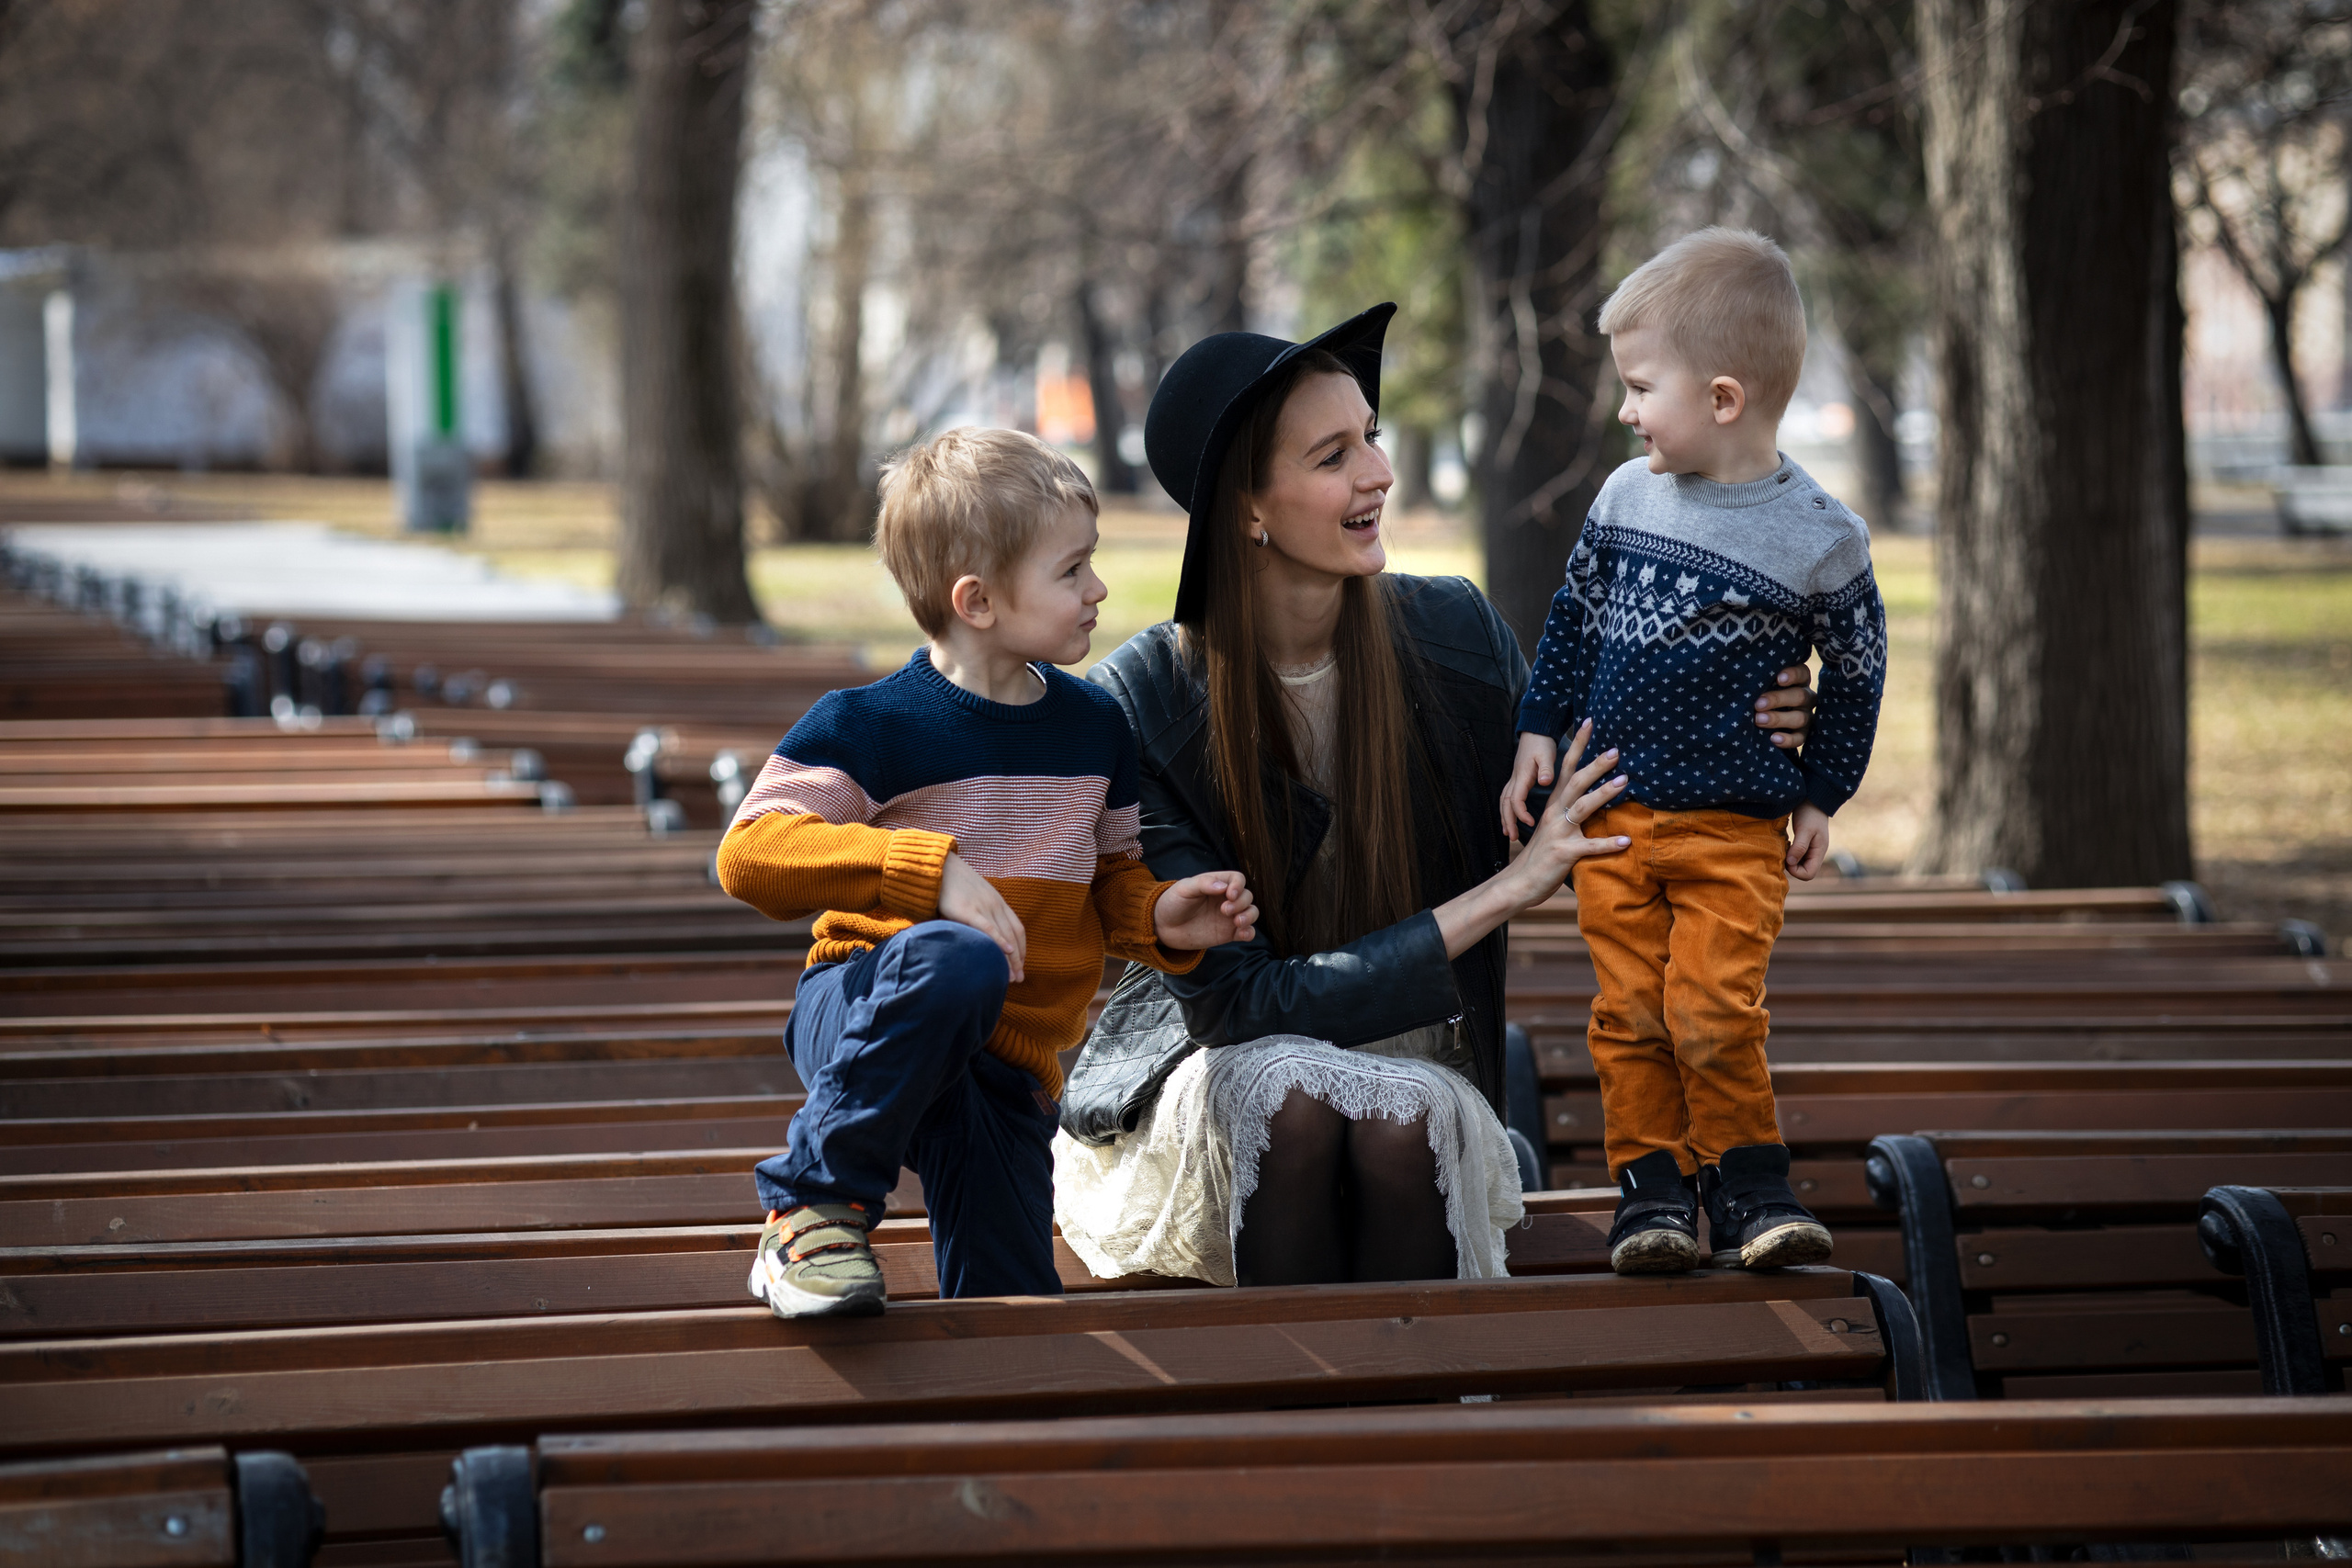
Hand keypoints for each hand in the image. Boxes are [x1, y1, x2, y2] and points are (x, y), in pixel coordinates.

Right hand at [938, 851, 1026, 980]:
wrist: (936, 866)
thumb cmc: (949, 884)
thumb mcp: (970, 897)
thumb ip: (977, 913)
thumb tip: (975, 935)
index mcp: (997, 901)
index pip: (1017, 928)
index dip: (1021, 948)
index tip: (1020, 964)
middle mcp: (994, 904)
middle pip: (1013, 935)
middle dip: (1018, 959)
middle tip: (1019, 978)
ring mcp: (983, 906)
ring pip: (1004, 935)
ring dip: (1010, 958)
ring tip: (1012, 977)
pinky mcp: (968, 910)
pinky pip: (988, 927)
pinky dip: (999, 940)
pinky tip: (1007, 952)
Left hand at [1153, 872, 1258, 949]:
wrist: (1163, 927)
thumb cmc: (1173, 903)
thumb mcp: (1184, 889)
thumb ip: (1203, 883)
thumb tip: (1224, 886)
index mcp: (1217, 884)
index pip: (1238, 879)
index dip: (1238, 885)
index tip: (1229, 894)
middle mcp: (1226, 899)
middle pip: (1247, 896)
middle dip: (1241, 903)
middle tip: (1224, 911)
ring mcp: (1228, 917)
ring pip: (1251, 913)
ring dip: (1249, 916)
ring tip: (1237, 922)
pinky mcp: (1228, 933)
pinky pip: (1247, 932)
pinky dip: (1249, 933)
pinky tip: (1241, 934)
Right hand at [1501, 730, 1558, 845]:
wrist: (1535, 731)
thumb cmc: (1542, 743)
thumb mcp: (1547, 755)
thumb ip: (1546, 769)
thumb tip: (1544, 782)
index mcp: (1522, 776)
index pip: (1515, 799)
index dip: (1521, 813)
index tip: (1530, 823)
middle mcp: (1514, 780)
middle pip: (1505, 804)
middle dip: (1508, 821)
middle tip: (1512, 838)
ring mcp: (1514, 780)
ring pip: (1504, 802)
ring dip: (1505, 818)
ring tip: (1508, 834)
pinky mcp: (1516, 780)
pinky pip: (1508, 798)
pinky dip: (1507, 811)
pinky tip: (1512, 820)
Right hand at [1503, 720, 1631, 903]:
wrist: (1519, 882)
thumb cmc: (1542, 856)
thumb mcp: (1556, 830)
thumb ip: (1573, 815)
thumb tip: (1595, 801)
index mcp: (1554, 805)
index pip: (1566, 768)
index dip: (1578, 745)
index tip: (1589, 722)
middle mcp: (1554, 814)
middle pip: (1576, 782)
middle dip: (1595, 765)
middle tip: (1615, 750)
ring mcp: (1559, 833)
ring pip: (1582, 807)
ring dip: (1604, 793)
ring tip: (1625, 781)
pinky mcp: (1564, 853)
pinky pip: (1590, 847)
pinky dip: (1608, 844)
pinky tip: (1626, 841)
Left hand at [1754, 664, 1815, 748]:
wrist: (1755, 721)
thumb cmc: (1755, 694)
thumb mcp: (1757, 685)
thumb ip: (1757, 680)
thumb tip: (1740, 676)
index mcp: (1797, 681)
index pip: (1802, 673)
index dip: (1793, 675)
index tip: (1778, 679)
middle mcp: (1806, 698)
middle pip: (1800, 696)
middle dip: (1778, 699)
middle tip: (1758, 704)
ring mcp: (1806, 716)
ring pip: (1800, 718)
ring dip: (1779, 719)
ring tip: (1758, 720)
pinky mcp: (1802, 734)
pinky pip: (1800, 738)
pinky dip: (1788, 740)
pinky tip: (1774, 738)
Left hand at [1786, 803, 1829, 880]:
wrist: (1813, 798)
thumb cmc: (1810, 813)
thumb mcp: (1804, 829)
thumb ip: (1799, 847)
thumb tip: (1790, 863)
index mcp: (1819, 851)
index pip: (1809, 874)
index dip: (1795, 871)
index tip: (1786, 859)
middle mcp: (1817, 853)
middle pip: (1804, 871)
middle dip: (1792, 866)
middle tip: (1783, 853)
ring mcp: (1811, 849)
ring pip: (1800, 864)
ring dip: (1790, 860)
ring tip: (1784, 848)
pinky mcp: (1806, 844)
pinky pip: (1797, 856)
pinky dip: (1790, 853)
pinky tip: (1785, 844)